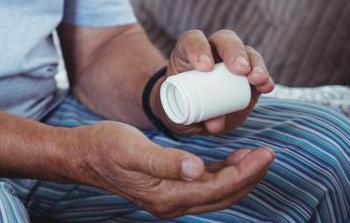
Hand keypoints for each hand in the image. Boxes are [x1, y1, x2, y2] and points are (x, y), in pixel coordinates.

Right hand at [71, 119, 274, 218]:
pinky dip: (221, 175)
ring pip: (216, 193)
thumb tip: (198, 168)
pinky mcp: (166, 190)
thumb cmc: (104, 146)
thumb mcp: (133, 148)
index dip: (246, 172)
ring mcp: (169, 199)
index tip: (265, 152)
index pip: (219, 188)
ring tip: (255, 156)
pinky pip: (203, 187)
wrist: (80, 155)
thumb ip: (166, 161)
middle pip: (223, 195)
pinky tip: (228, 160)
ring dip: (238, 176)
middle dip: (249, 176)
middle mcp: (172, 204)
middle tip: (268, 153)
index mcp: (168, 196)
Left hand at [154, 29, 275, 135]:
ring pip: (246, 52)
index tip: (205, 67)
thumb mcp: (181, 111)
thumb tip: (216, 123)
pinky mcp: (249, 78)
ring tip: (257, 79)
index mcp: (187, 52)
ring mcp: (233, 62)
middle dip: (233, 51)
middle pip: (224, 39)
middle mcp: (212, 51)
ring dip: (254, 64)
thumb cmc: (180, 105)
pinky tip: (266, 87)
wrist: (192, 114)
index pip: (192, 41)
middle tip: (240, 69)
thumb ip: (195, 115)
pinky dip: (265, 79)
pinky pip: (259, 72)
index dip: (198, 48)